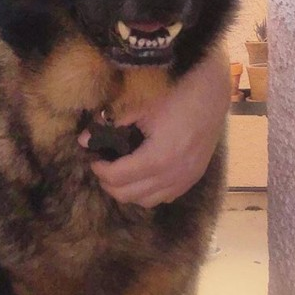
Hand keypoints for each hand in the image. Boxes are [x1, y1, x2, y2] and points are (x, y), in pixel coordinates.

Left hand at [80, 47, 229, 207]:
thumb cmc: (173, 96)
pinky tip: (140, 175)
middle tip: (102, 165)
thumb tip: (83, 140)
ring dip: (128, 191)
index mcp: (159, 157)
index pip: (118, 177)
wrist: (211, 93)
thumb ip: (110, 125)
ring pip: (147, 201)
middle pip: (130, 195)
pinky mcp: (194, 177)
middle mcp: (174, 174)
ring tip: (118, 172)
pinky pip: (165, 197)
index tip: (93, 158)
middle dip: (110, 183)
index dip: (100, 170)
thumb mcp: (138, 107)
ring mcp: (186, 179)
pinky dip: (148, 192)